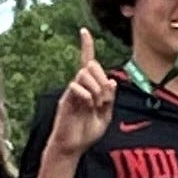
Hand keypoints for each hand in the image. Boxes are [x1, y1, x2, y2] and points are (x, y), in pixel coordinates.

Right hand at [46, 30, 117, 162]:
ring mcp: (71, 93)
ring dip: (96, 87)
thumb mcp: (106, 116)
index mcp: (90, 88)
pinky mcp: (65, 101)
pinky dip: (87, 94)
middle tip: (105, 99)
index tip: (84, 30)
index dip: (86, 46)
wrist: (72, 147)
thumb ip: (110, 99)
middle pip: (90, 66)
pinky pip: (76, 88)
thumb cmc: (87, 132)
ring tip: (98, 104)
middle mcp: (79, 87)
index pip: (88, 63)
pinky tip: (89, 105)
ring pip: (84, 75)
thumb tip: (112, 81)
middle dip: (102, 77)